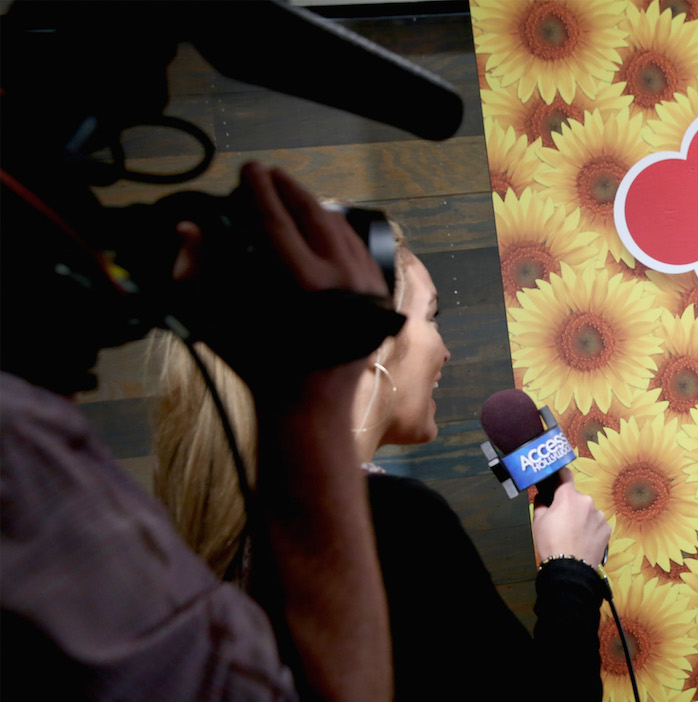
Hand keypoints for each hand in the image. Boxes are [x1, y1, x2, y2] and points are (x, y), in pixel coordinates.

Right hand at [172, 162, 391, 385]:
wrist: (311, 406)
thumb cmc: (260, 367)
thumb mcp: (220, 323)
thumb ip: (196, 275)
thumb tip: (188, 229)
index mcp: (305, 284)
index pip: (278, 220)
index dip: (259, 190)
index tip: (248, 169)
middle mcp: (343, 279)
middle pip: (315, 215)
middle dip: (290, 190)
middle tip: (269, 174)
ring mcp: (367, 287)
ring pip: (341, 229)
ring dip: (315, 206)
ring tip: (291, 194)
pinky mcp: (378, 297)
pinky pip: (358, 250)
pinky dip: (339, 231)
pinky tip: (324, 223)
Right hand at [532, 468, 610, 567]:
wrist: (570, 568)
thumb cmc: (551, 543)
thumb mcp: (538, 521)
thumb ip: (541, 503)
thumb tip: (543, 497)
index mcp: (569, 496)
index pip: (565, 475)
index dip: (560, 476)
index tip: (557, 478)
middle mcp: (587, 501)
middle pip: (576, 497)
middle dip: (569, 505)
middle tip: (561, 520)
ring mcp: (599, 515)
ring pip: (588, 511)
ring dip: (582, 517)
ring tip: (573, 534)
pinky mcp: (607, 529)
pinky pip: (597, 523)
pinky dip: (591, 528)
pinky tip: (583, 540)